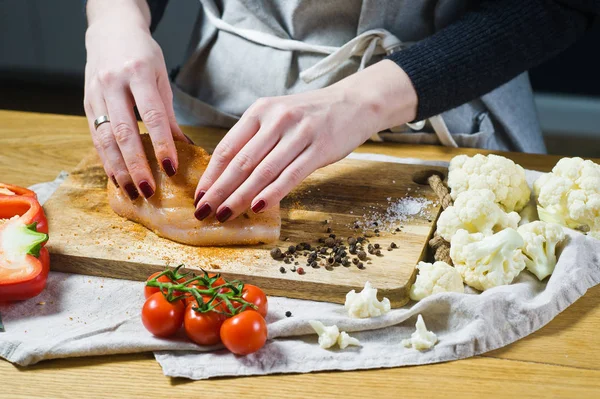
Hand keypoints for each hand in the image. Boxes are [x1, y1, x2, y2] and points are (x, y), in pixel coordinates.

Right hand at [84, 2, 187, 199]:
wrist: (110, 30)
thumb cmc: (143, 55)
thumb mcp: (161, 77)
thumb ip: (168, 113)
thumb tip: (185, 148)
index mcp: (138, 73)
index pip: (152, 115)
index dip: (161, 144)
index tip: (171, 169)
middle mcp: (112, 84)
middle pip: (123, 132)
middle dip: (136, 165)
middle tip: (147, 190)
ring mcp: (95, 94)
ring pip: (104, 138)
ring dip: (118, 169)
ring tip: (131, 191)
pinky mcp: (86, 104)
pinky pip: (95, 137)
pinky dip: (106, 160)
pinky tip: (117, 177)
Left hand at [193, 60, 417, 221]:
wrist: (354, 102)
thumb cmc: (312, 115)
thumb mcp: (278, 117)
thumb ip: (256, 140)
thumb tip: (229, 175)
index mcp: (260, 111)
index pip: (228, 147)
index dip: (211, 175)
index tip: (199, 196)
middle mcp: (277, 119)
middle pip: (241, 162)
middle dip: (219, 191)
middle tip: (203, 212)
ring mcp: (299, 133)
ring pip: (262, 171)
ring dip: (240, 197)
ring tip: (224, 215)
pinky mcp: (320, 148)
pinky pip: (290, 175)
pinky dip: (272, 193)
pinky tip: (257, 208)